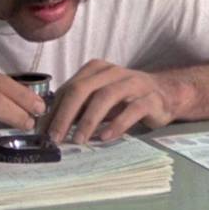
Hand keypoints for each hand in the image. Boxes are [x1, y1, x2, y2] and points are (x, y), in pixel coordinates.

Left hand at [47, 60, 178, 144]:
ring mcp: (133, 83)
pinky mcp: (150, 99)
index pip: (70, 88)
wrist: (165, 94)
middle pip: (83, 89)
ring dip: (89, 120)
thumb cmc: (125, 98)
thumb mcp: (99, 98)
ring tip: (78, 140)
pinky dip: (117, 124)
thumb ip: (78, 107)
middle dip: (65, 114)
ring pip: (106, 97)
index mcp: (97, 69)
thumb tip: (49, 126)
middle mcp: (113, 72)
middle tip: (55, 138)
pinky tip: (105, 138)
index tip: (43, 132)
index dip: (54, 110)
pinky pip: (131, 110)